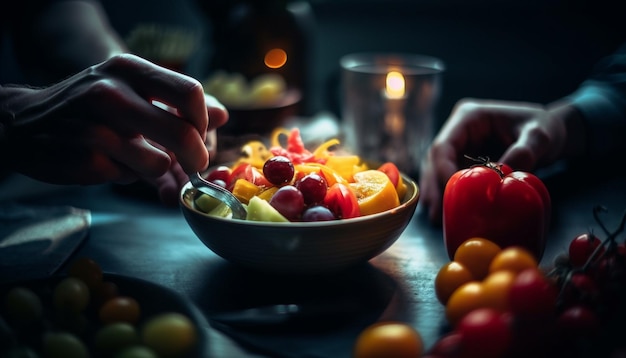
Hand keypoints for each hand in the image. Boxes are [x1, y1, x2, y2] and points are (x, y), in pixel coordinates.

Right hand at [1, 54, 227, 186]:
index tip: (200, 133)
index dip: (203, 119)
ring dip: (154, 167)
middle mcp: (111, 93)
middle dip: (197, 157)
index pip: (190, 92)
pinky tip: (108, 161)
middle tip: (195, 164)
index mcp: (127, 69)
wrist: (23, 123)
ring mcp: (96, 129)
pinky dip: (127, 176)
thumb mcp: (128, 88)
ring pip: (159, 163)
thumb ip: (176, 101)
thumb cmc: (88, 106)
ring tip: (132, 155)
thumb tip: (223, 115)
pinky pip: (130, 179)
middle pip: (182, 133)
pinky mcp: (86, 160)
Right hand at [420, 98, 580, 223]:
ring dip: (435, 193)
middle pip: (434, 159)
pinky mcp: (463, 160)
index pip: (444, 146)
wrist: (549, 133)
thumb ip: (524, 152)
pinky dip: (446, 194)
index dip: (441, 171)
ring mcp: (458, 145)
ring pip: (436, 169)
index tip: (451, 194)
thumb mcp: (539, 136)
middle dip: (434, 187)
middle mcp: (458, 130)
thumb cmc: (543, 128)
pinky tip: (445, 212)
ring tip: (435, 218)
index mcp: (468, 117)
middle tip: (436, 214)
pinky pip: (448, 177)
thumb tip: (502, 174)